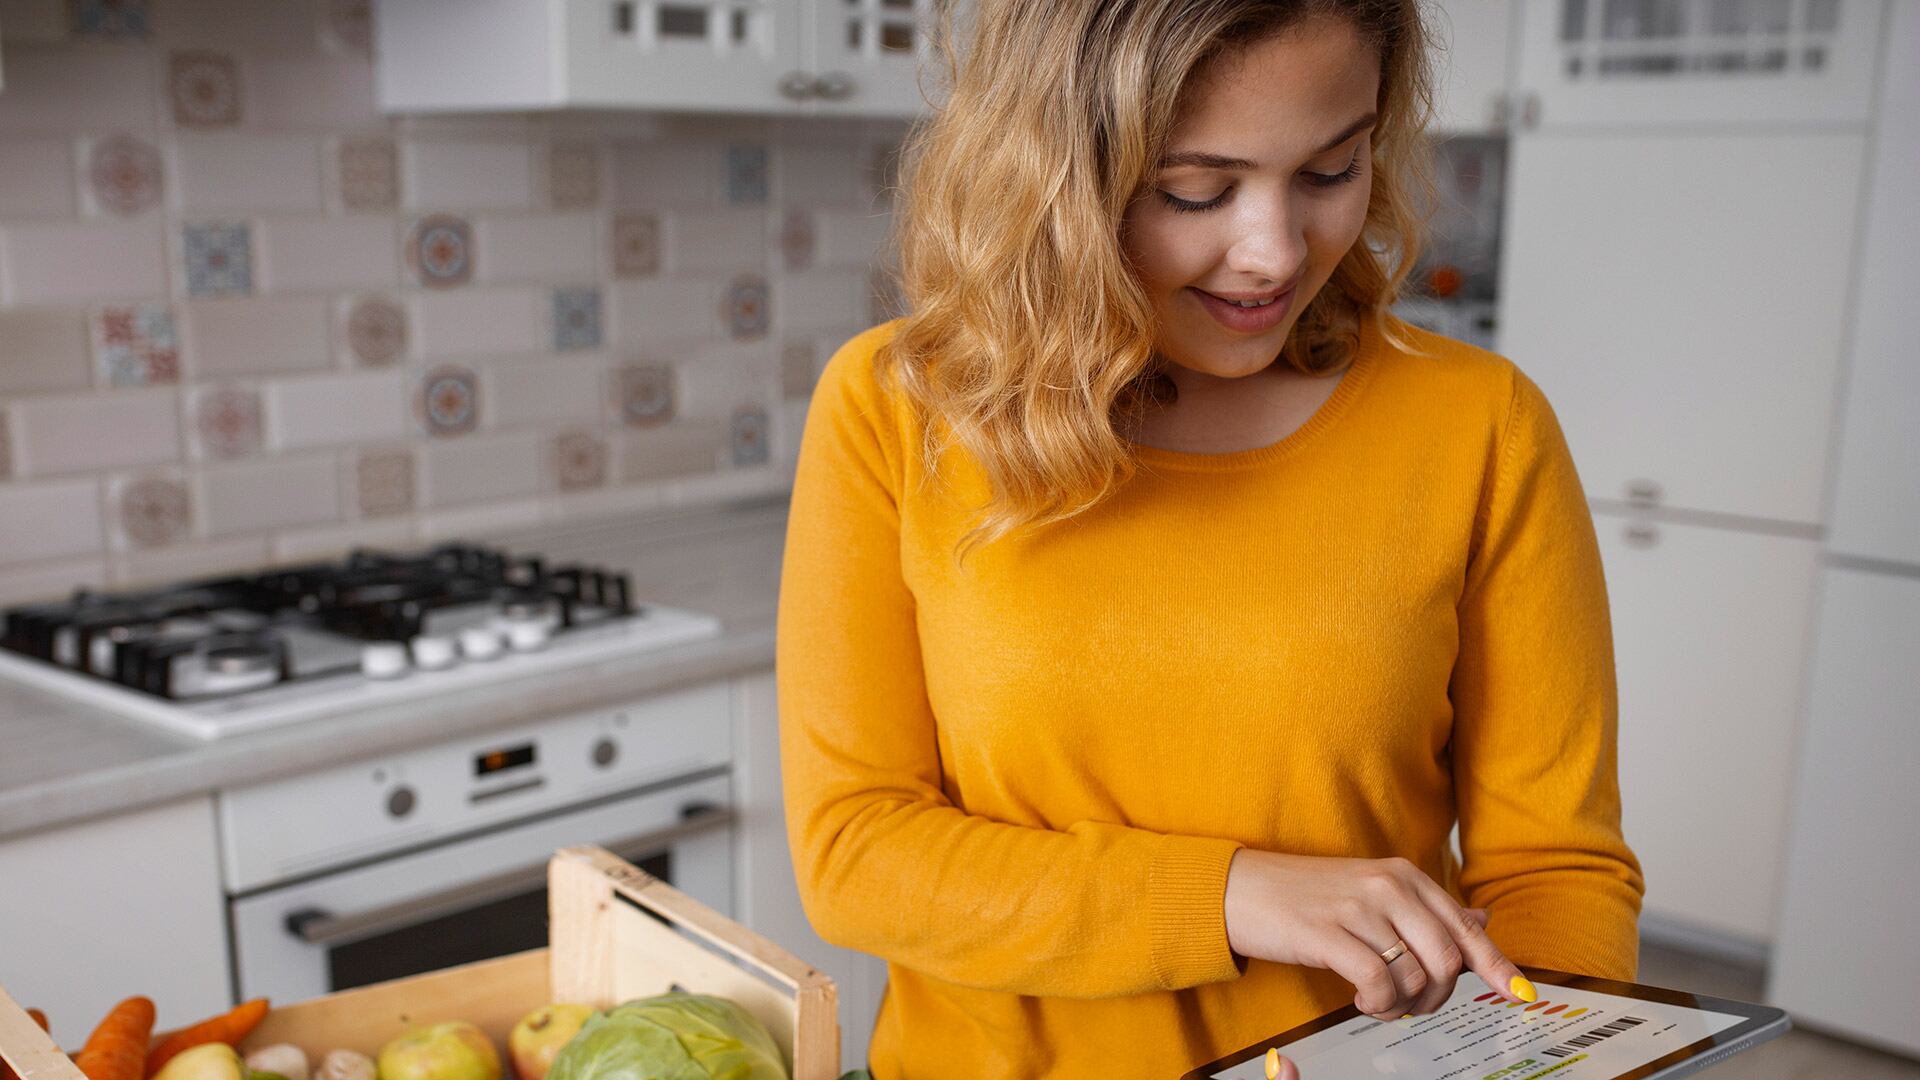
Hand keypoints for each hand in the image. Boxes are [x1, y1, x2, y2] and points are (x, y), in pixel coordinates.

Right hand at [1223, 850, 1531, 1019]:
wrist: (1240, 888)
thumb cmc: (1306, 895)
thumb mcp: (1371, 891)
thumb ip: (1427, 908)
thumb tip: (1481, 918)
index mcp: (1403, 875)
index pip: (1465, 927)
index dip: (1497, 966)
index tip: (1519, 994)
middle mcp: (1386, 885)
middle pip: (1447, 958)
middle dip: (1439, 996)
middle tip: (1413, 1004)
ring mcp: (1357, 907)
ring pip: (1415, 975)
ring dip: (1403, 1004)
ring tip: (1378, 1001)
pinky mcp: (1326, 933)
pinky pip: (1378, 982)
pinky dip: (1377, 1003)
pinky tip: (1361, 1000)